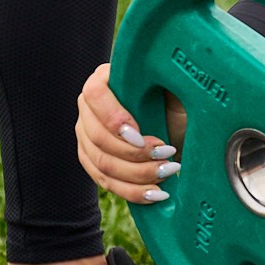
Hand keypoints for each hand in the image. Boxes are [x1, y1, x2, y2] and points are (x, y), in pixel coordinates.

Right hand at [76, 65, 180, 203]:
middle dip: (134, 155)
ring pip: (101, 164)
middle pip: (97, 137)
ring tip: (168, 172)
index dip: (114, 118)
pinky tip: (156, 193)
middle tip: (167, 156)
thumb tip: (171, 70)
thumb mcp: (176, 86)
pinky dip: (132, 191)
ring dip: (137, 175)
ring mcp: (87, 137)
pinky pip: (105, 182)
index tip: (141, 136)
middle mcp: (88, 108)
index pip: (94, 95)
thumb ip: (168, 76)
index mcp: (103, 80)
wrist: (178, 125)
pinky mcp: (93, 161)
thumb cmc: (177, 101)